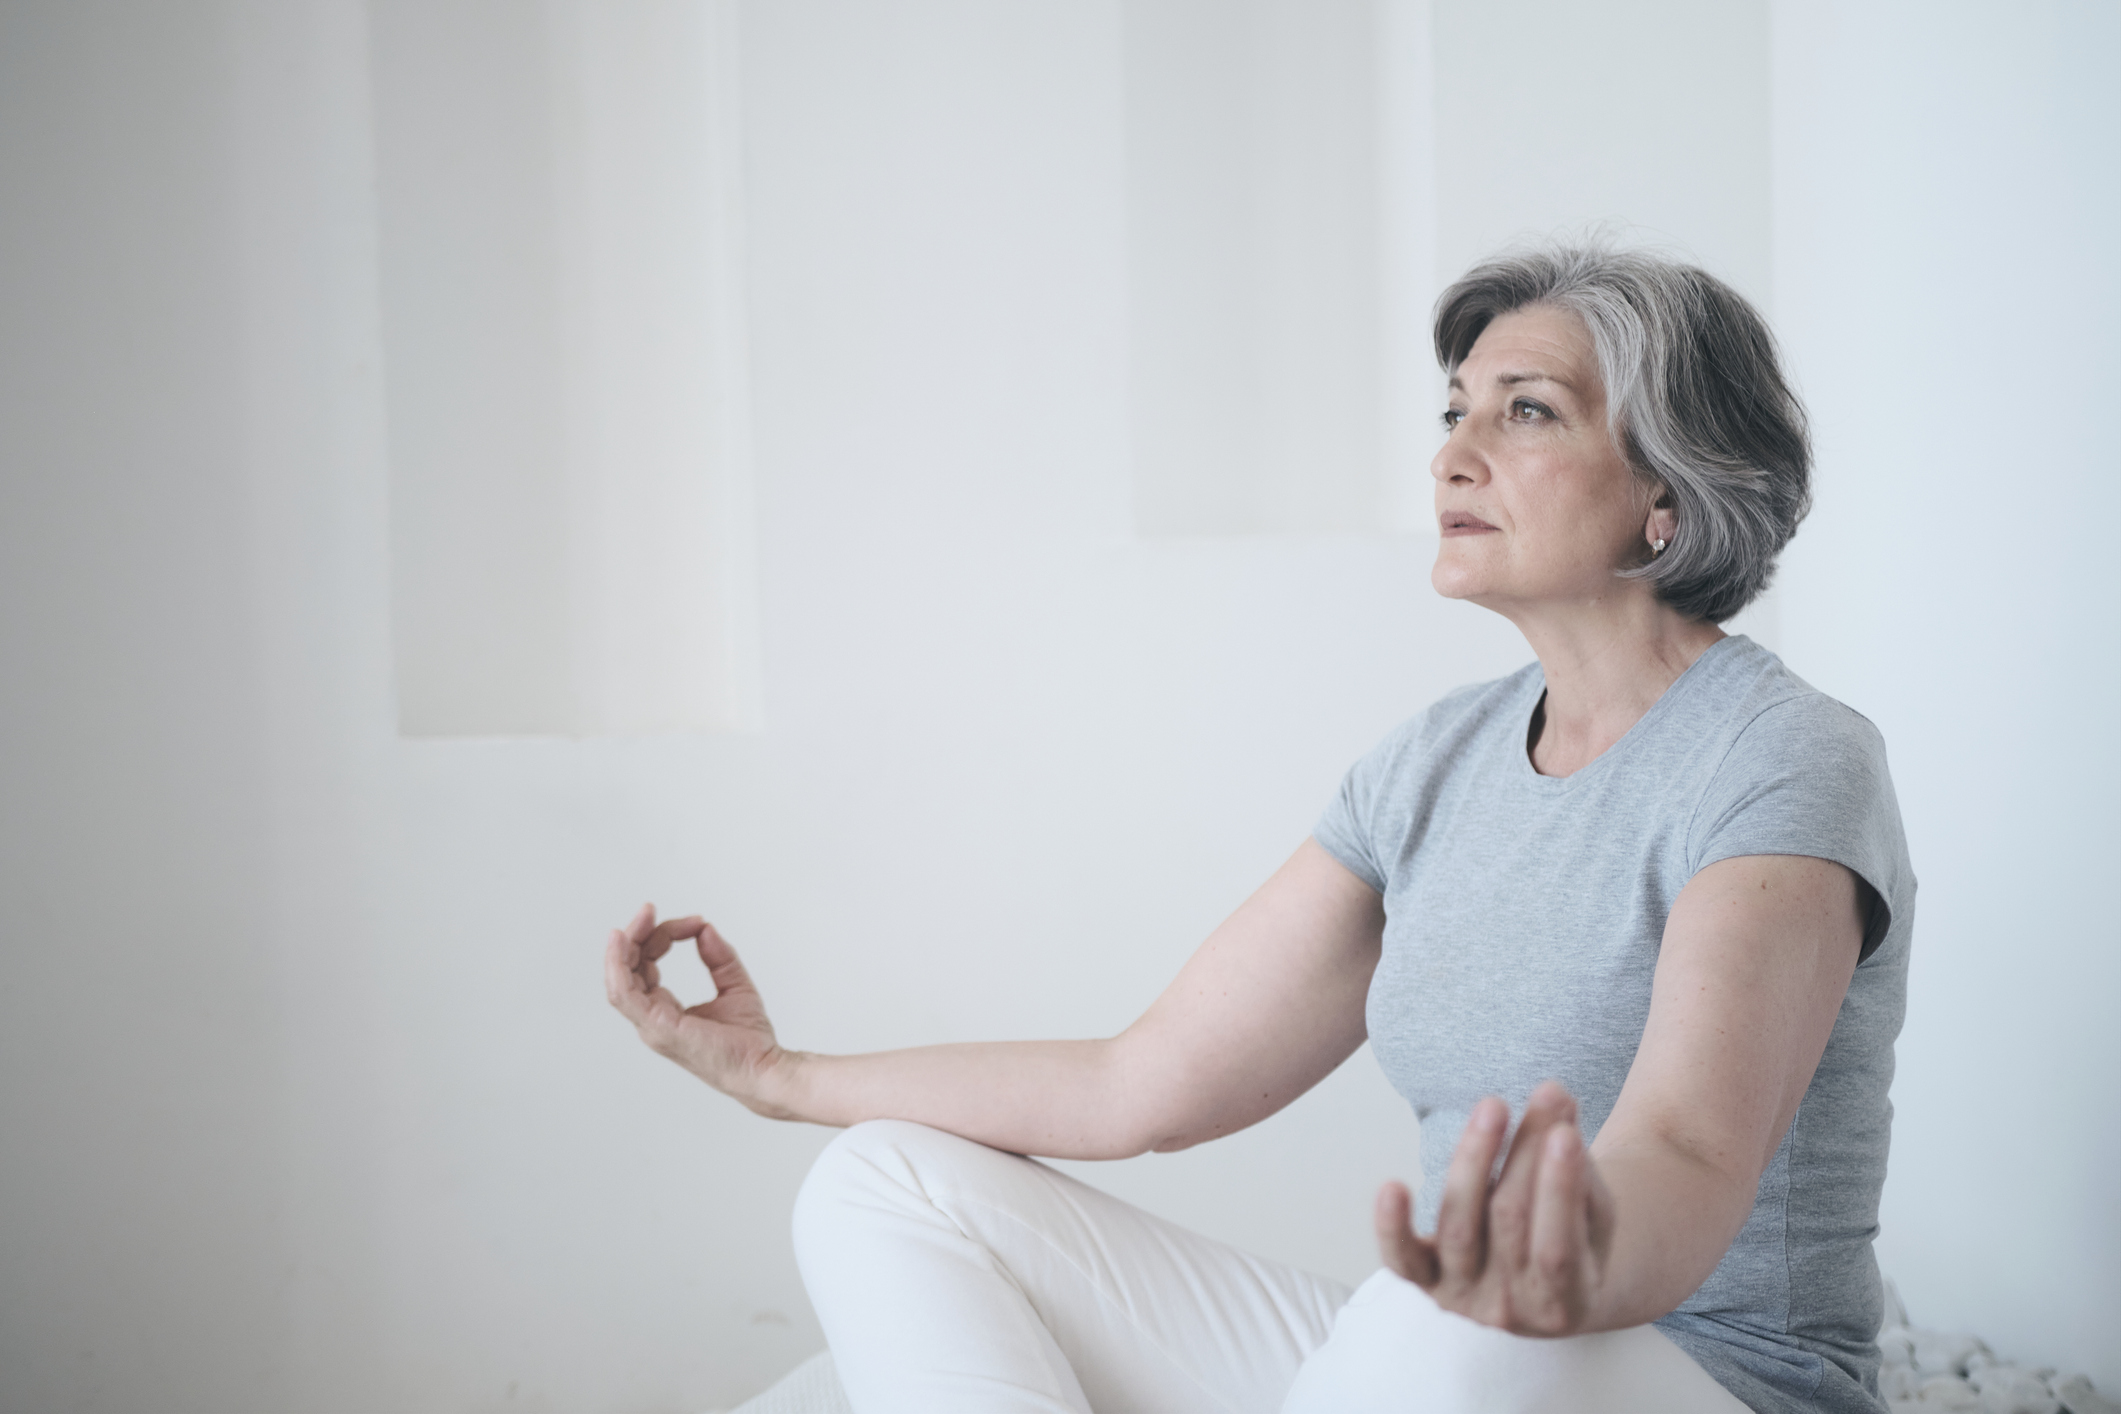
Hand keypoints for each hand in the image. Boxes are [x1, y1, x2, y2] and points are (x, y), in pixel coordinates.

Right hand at [603, 904, 791, 1114]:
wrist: (764, 1068)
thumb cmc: (749, 1039)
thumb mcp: (735, 984)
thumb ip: (718, 956)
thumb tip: (704, 928)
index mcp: (664, 1011)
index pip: (645, 967)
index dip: (661, 937)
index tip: (694, 923)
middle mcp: (652, 1019)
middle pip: (628, 970)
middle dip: (637, 935)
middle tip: (651, 910)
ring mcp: (652, 1026)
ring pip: (620, 980)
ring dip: (625, 945)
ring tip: (642, 917)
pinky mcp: (659, 1028)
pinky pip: (625, 995)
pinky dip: (617, 966)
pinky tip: (621, 941)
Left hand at [1373, 1080, 1616, 1335]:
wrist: (1533, 1292)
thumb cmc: (1568, 1241)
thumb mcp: (1592, 1219)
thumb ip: (1581, 1170)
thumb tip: (1558, 1100)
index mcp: (1563, 1304)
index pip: (1557, 1249)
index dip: (1559, 1191)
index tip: (1565, 1134)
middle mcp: (1509, 1309)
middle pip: (1509, 1221)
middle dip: (1526, 1152)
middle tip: (1545, 1096)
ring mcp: (1461, 1297)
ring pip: (1458, 1227)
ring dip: (1474, 1159)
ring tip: (1494, 1105)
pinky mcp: (1423, 1282)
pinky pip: (1401, 1260)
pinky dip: (1392, 1227)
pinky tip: (1392, 1187)